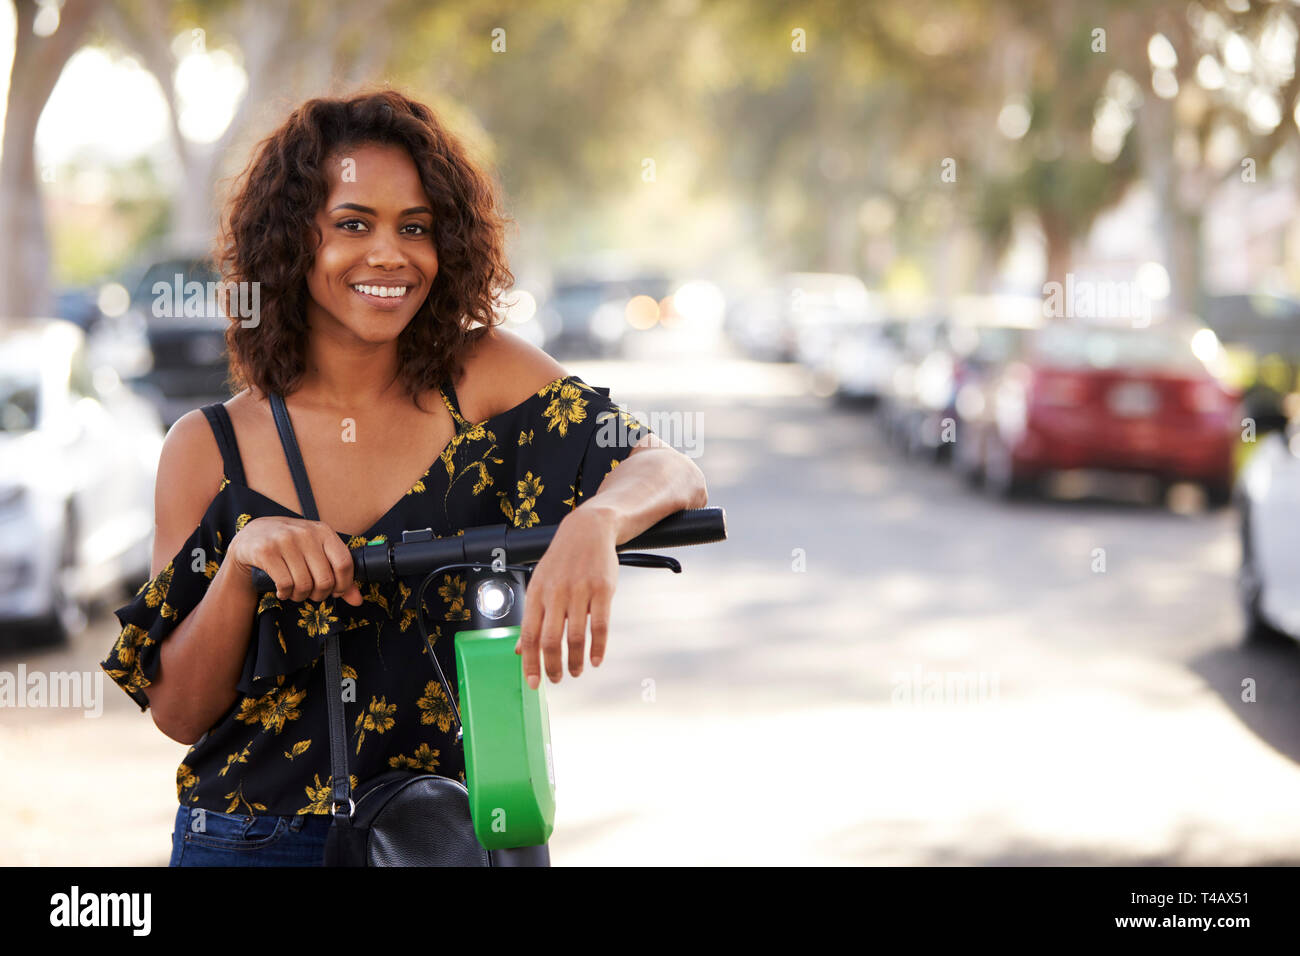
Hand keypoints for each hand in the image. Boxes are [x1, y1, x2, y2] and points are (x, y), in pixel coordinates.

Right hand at [227, 516, 362, 605]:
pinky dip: (286, 594)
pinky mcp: (266, 551)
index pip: (344, 563)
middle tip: (312, 594)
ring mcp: (284, 540)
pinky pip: (285, 584)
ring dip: (301, 596)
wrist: (252, 536)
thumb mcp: (316, 553)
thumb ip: (339, 575)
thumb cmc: (290, 547)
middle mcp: (305, 533)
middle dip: (320, 594)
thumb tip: (358, 600)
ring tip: (296, 592)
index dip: (343, 584)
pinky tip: (283, 590)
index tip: (335, 591)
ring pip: (304, 585)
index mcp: (323, 531)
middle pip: (325, 579)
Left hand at [516, 507, 618, 688]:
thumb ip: (532, 618)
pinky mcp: (602, 589)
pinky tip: (596, 659)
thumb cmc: (563, 560)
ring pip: (576, 636)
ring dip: (576, 660)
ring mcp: (580, 591)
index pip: (529, 635)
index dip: (531, 662)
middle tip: (557, 679)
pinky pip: (600, 625)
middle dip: (553, 666)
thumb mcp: (540, 584)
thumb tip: (520, 650)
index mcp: (537, 593)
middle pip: (551, 640)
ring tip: (577, 671)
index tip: (533, 682)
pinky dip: (598, 647)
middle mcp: (556, 593)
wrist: (588, 529)